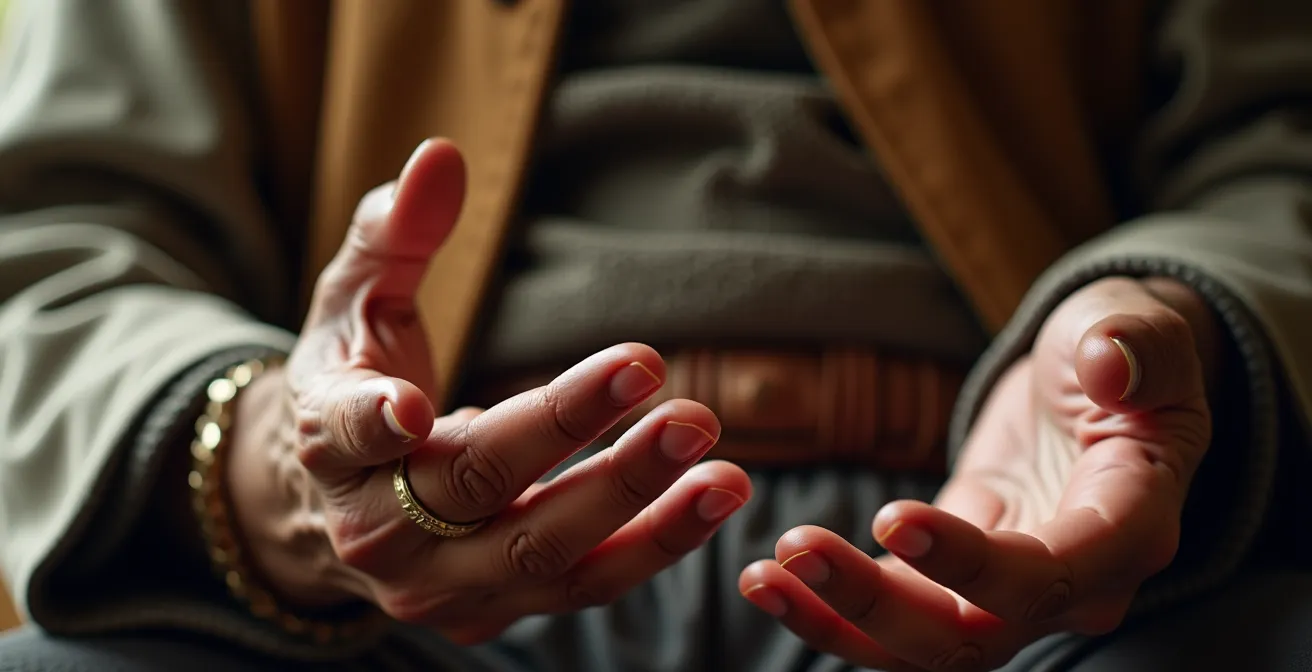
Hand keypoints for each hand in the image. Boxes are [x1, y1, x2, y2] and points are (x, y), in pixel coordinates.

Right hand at [226, 139, 751, 642]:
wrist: (330, 505)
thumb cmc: (351, 381)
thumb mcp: (356, 303)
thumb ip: (397, 234)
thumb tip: (441, 156)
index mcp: (328, 441)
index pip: (345, 435)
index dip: (374, 424)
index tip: (413, 405)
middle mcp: (377, 528)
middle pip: (472, 488)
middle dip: (566, 433)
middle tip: (657, 380)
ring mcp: (436, 584)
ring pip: (540, 558)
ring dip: (636, 510)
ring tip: (721, 466)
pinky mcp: (490, 614)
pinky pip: (581, 588)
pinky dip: (653, 548)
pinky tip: (713, 498)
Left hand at [739, 276, 1218, 669]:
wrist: (1097, 383)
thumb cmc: (1121, 353)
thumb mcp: (1136, 328)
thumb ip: (1133, 345)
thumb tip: (1112, 364)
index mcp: (1129, 527)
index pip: (1051, 574)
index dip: (972, 563)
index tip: (892, 519)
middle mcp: (1075, 585)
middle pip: (975, 634)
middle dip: (880, 606)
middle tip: (797, 550)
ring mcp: (1013, 595)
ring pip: (924, 645)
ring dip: (841, 621)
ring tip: (762, 577)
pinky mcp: (958, 582)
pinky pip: (895, 615)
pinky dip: (831, 608)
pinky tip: (765, 576)